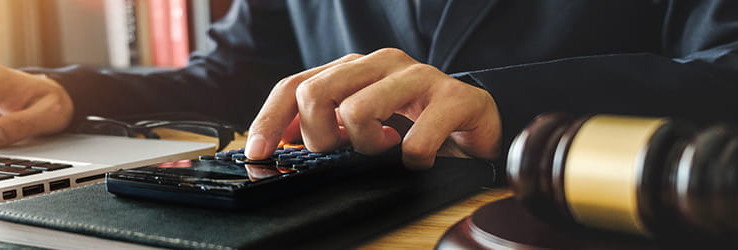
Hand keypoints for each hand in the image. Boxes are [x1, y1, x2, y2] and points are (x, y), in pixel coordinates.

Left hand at [245, 48, 500, 168]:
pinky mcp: (454, 99)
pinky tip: (418, 158)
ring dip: (366, 147)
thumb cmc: (416, 122)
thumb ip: (325, 125)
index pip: (295, 86)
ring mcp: (419, 76)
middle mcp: (381, 63)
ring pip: (357, 111)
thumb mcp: (362, 121)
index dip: (270, 121)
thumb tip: (283, 142)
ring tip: (386, 149)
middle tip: (345, 150)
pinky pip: (415, 141)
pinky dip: (411, 160)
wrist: (479, 122)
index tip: (259, 152)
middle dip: (320, 136)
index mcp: (354, 68)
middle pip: (316, 93)